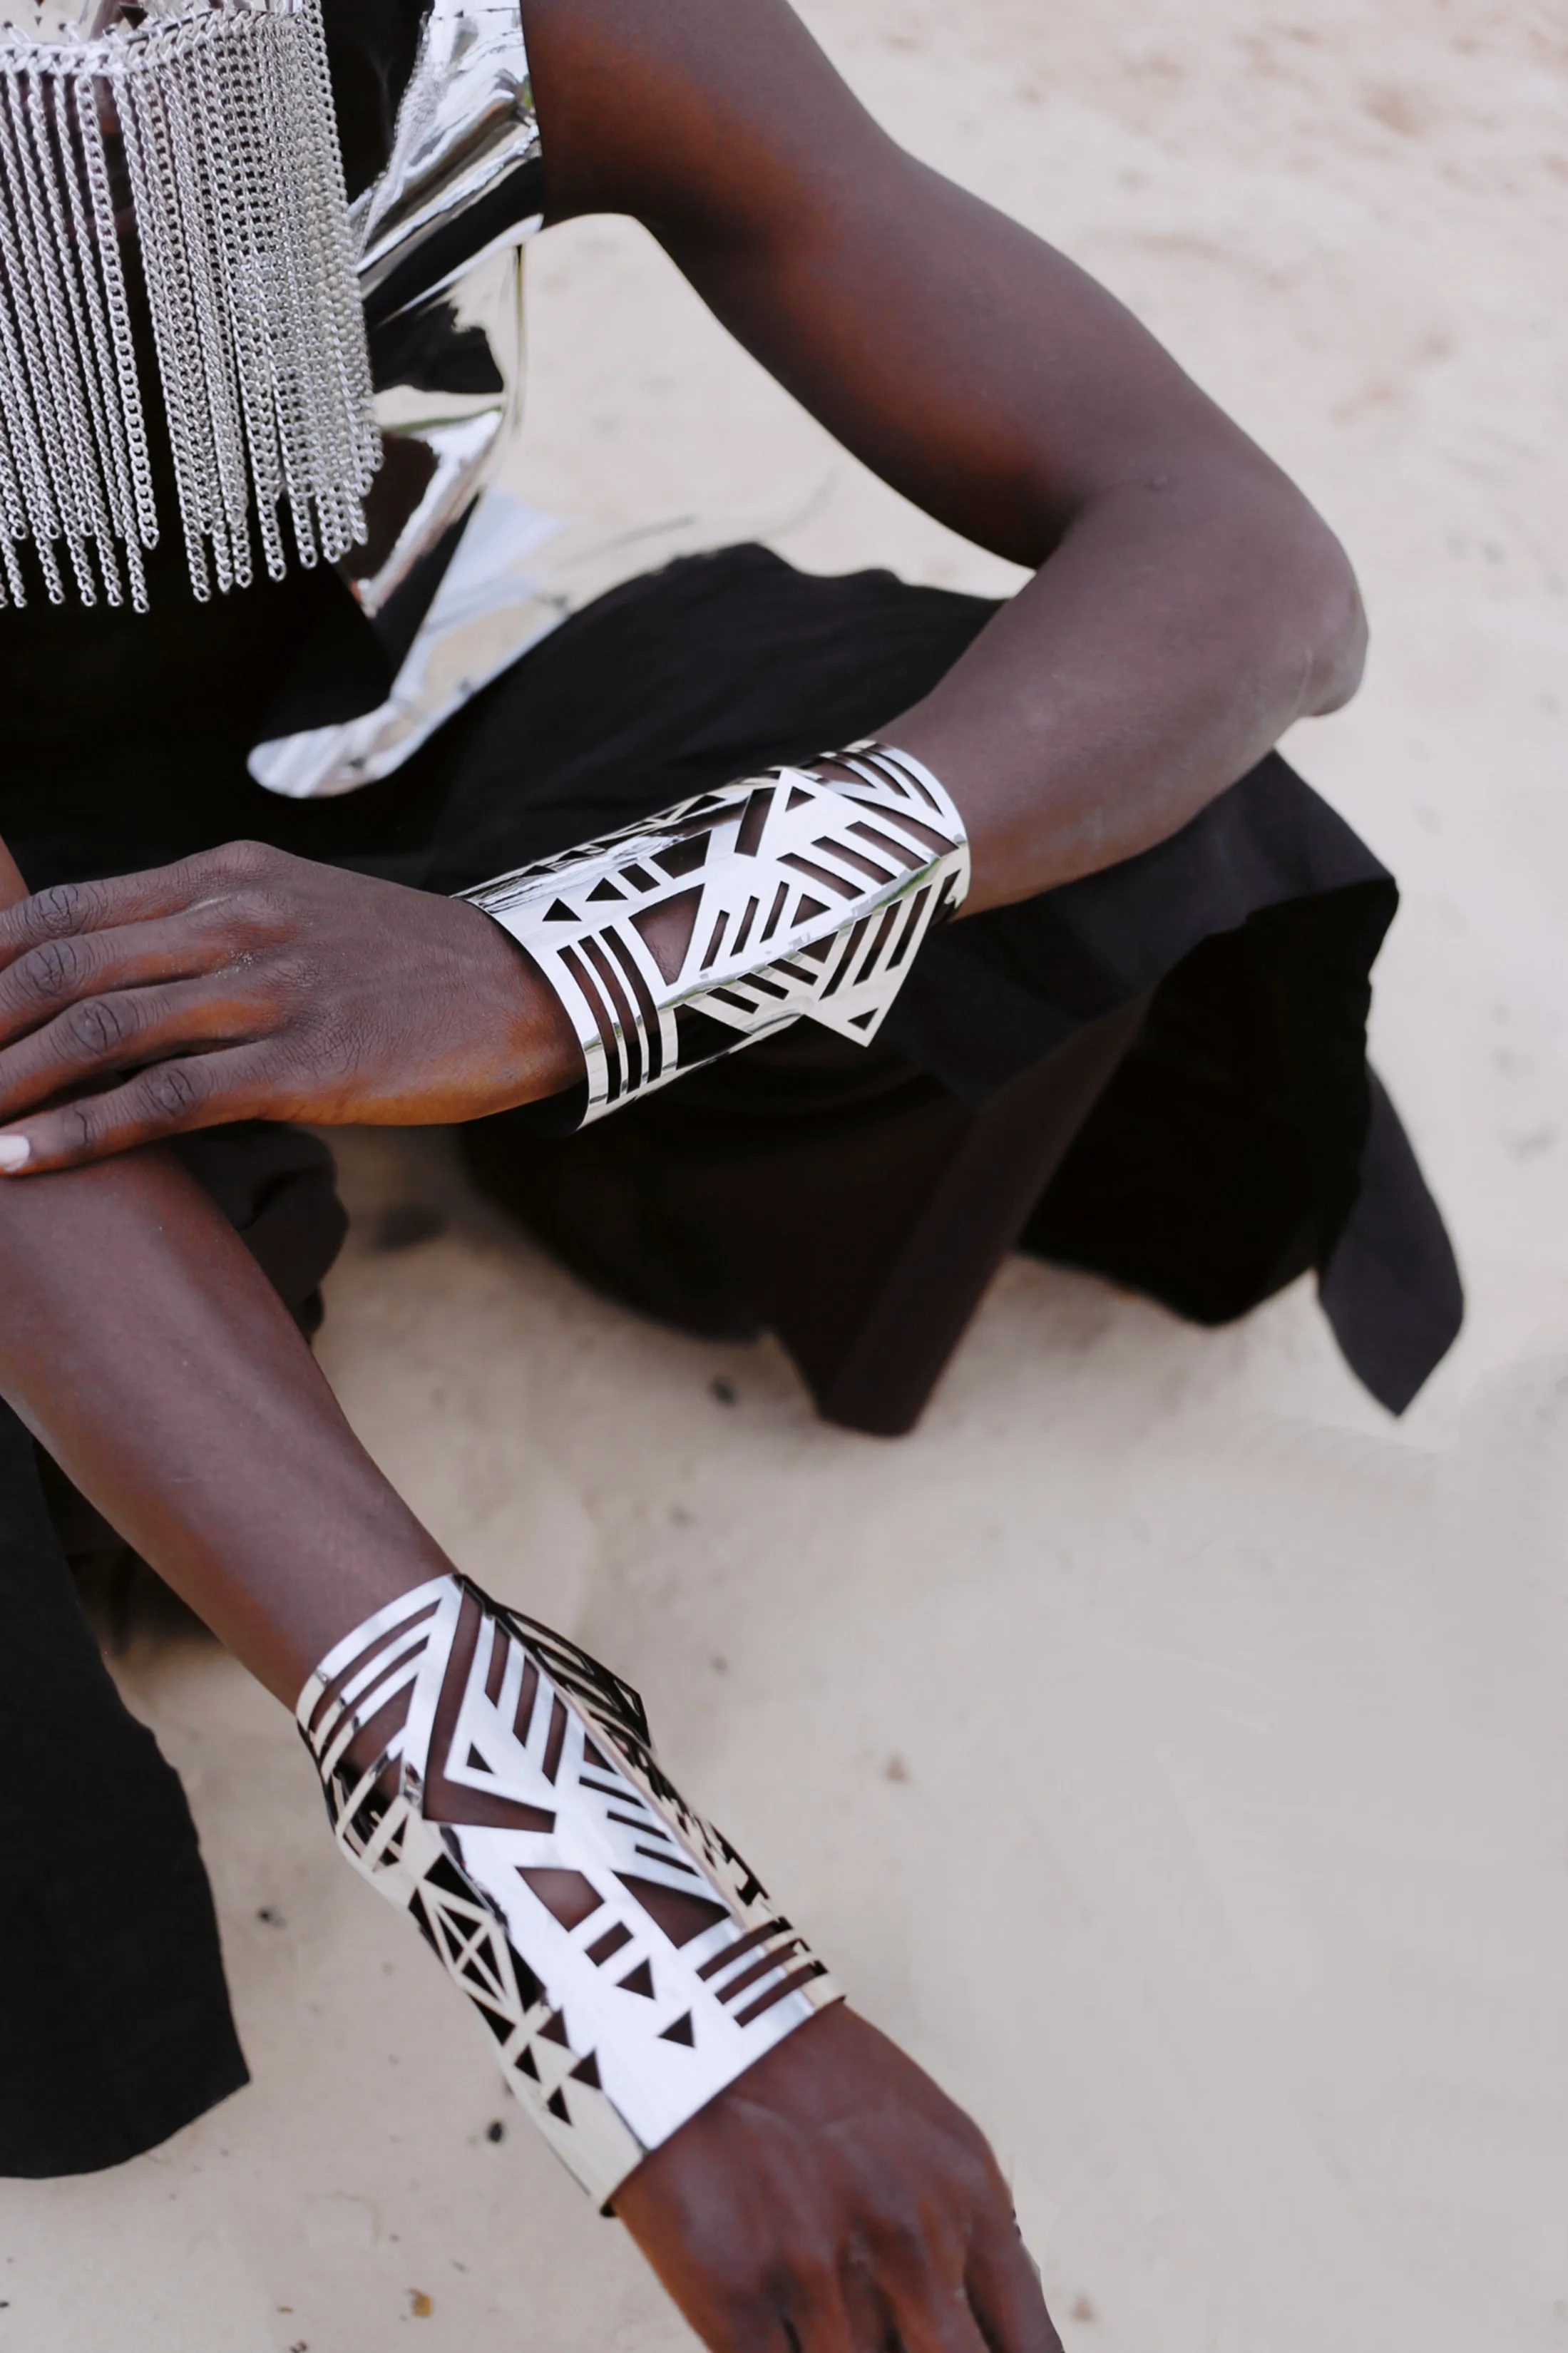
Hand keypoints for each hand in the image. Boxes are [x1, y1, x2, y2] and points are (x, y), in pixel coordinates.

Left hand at [0, 841, 583, 1171]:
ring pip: (99, 1029)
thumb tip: (115, 973)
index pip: (66, 909)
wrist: (531, 989)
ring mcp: (270, 989)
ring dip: (7, 1084)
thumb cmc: (409, 965)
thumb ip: (208, 925)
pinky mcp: (307, 1064)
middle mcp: (237, 917)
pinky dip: (79, 1134)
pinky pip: (165, 1098)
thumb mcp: (300, 910)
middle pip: (63, 965)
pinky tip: (24, 1164)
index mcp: (227, 873)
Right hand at [616, 2005, 1061, 2352]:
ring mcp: (822, 2271)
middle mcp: (908, 2240)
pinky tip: (778, 2328)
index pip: (1030, 2350)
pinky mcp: (737, 2294)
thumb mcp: (931, 2146)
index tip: (969, 2352)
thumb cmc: (816, 2082)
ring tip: (817, 2303)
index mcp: (969, 2200)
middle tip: (887, 2331)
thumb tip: (981, 2341)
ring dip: (841, 2348)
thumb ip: (969, 2247)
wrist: (700, 2018)